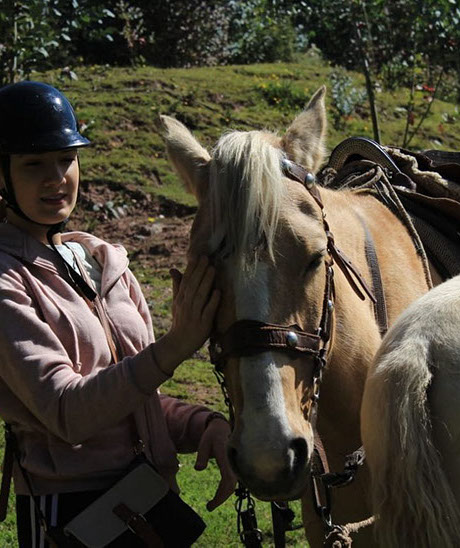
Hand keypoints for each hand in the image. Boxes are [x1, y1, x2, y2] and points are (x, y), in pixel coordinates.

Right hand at [153, 256, 219, 375]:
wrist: (178, 343)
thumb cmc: (180, 320)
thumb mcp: (177, 303)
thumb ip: (178, 286)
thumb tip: (173, 269)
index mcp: (180, 299)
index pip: (186, 280)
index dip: (192, 268)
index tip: (198, 256)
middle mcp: (186, 305)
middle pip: (193, 285)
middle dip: (199, 271)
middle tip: (207, 258)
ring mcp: (194, 315)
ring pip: (200, 296)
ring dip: (206, 282)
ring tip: (213, 269)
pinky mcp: (202, 325)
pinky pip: (208, 311)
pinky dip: (212, 301)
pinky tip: (218, 292)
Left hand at [195, 418, 236, 510]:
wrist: (221, 427)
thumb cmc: (211, 436)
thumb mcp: (204, 443)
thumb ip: (201, 456)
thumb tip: (198, 469)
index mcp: (226, 456)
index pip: (227, 479)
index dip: (221, 494)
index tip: (211, 504)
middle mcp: (234, 461)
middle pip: (231, 485)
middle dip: (221, 498)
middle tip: (209, 507)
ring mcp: (235, 464)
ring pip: (233, 484)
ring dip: (223, 495)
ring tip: (211, 504)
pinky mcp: (234, 466)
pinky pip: (232, 481)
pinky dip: (226, 490)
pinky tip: (218, 495)